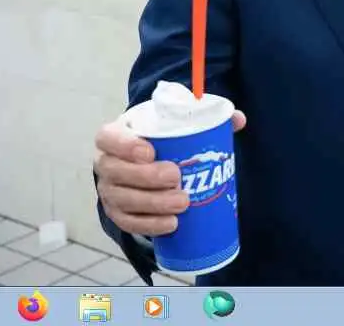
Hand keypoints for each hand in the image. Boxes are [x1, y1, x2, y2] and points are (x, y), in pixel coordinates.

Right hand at [95, 109, 245, 235]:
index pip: (108, 138)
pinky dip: (150, 225)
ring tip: (183, 203)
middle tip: (177, 178)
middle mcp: (106, 164)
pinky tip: (171, 224)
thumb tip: (237, 118)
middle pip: (116, 172)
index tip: (151, 152)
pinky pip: (128, 223)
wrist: (143, 165)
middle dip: (147, 177)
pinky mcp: (117, 213)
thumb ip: (205, 118)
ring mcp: (109, 191)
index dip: (124, 146)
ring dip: (153, 204)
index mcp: (115, 135)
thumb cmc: (159, 141)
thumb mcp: (173, 125)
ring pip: (123, 200)